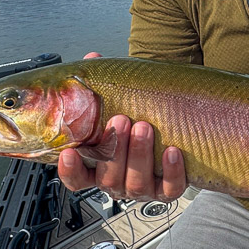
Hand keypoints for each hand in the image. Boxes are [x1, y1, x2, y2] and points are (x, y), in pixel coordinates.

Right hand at [57, 52, 187, 201]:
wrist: (179, 131)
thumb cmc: (140, 118)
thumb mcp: (119, 102)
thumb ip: (102, 85)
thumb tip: (93, 57)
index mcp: (99, 166)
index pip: (76, 177)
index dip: (70, 169)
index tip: (69, 152)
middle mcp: (118, 181)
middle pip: (107, 178)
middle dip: (114, 149)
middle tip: (121, 120)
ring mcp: (142, 188)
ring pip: (136, 184)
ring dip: (139, 155)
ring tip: (144, 126)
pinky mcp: (168, 191)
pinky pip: (169, 189)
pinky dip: (171, 171)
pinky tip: (172, 151)